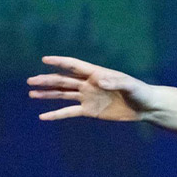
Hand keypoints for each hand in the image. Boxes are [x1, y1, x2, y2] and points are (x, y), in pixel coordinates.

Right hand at [28, 55, 157, 121]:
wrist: (145, 107)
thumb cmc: (140, 91)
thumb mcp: (130, 85)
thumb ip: (115, 81)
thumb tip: (98, 81)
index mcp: (96, 73)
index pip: (74, 66)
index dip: (60, 62)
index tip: (45, 60)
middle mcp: (89, 83)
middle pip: (63, 80)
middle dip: (47, 80)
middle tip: (30, 81)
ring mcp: (88, 97)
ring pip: (63, 94)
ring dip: (47, 94)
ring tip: (32, 93)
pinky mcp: (90, 110)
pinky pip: (69, 112)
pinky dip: (56, 114)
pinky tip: (43, 116)